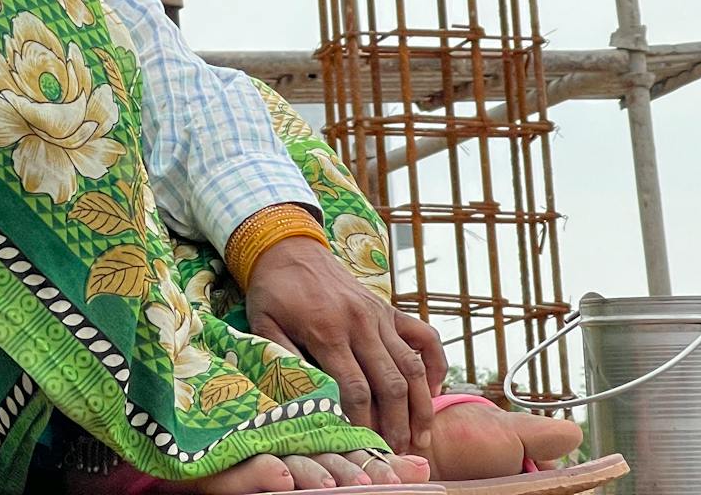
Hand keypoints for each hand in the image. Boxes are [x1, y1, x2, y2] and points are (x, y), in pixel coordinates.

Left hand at [245, 230, 447, 456]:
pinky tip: (433, 391)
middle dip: (397, 424)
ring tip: (421, 438)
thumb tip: (300, 399)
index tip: (365, 446)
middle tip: (398, 453)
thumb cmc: (273, 291)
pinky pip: (425, 337)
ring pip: (413, 367)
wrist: (288, 246)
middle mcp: (361, 323)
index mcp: (327, 331)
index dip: (364, 423)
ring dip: (421, 406)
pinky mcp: (390, 309)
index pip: (355, 389)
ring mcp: (380, 315)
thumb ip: (281, 359)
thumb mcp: (263, 324)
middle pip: (390, 384)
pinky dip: (436, 364)